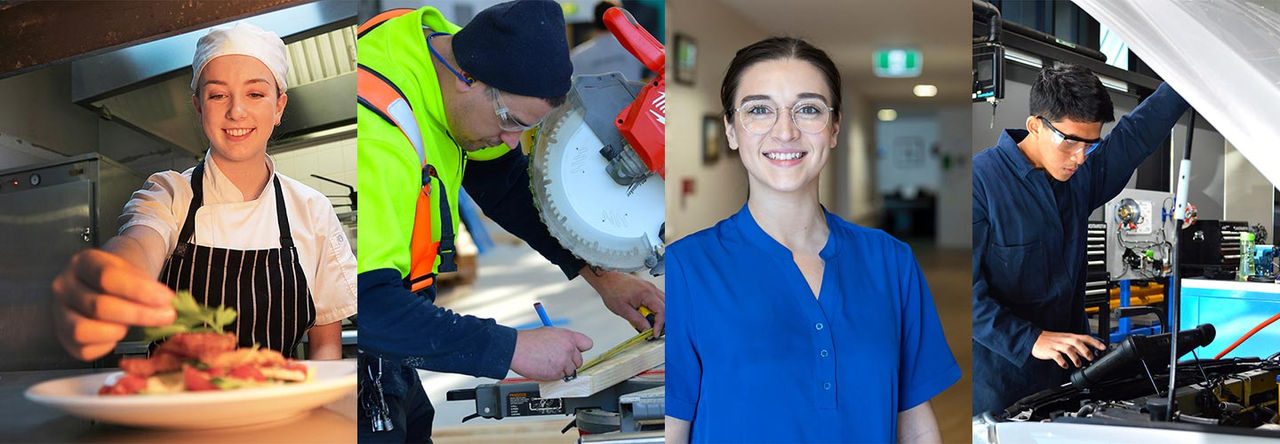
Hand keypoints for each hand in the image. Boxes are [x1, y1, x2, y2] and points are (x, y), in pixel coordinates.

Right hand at [51, 249, 175, 359]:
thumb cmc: (122, 278)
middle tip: (167, 316)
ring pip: (84, 330)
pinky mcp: (62, 337)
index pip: (107, 277)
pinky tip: (119, 334)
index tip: (167, 298)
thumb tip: (165, 305)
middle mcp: (63, 286)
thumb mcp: (135, 272)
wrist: (106, 284)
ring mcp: (58, 313)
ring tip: (134, 325)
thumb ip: (147, 287)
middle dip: (138, 314)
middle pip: (99, 306)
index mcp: (82, 263)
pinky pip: (83, 350)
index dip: (139, 290)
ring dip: (118, 331)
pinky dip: (106, 346)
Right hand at [510, 326, 592, 380]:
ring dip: (561, 370)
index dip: (580, 350)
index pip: (587, 344)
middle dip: (569, 362)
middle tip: (556, 360)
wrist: (516, 349)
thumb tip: (570, 347)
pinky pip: (560, 377)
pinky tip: (544, 367)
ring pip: (570, 371)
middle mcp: (569, 348)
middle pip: (579, 361)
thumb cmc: (529, 341)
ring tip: (547, 362)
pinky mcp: (557, 373)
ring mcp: (563, 361)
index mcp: (568, 336)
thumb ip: (563, 340)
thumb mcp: (550, 333)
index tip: (575, 353)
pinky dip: (553, 375)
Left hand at [579, 266, 664, 335]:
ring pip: (664, 302)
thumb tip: (647, 329)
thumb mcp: (623, 310)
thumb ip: (637, 320)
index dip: (660, 325)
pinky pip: (658, 299)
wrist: (607, 279)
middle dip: (663, 320)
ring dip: (660, 313)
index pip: (661, 311)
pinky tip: (649, 313)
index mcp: (646, 294)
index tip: (655, 333)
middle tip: (655, 330)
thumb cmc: (612, 291)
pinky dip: (657, 308)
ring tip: (652, 323)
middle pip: (667, 307)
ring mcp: (650, 287)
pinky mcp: (647, 287)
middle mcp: (651, 289)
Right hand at [1031, 331, 1104, 368]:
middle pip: (1077, 342)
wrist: (1034, 338)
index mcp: (1069, 336)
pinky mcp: (1049, 351)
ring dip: (1075, 357)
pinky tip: (1065, 365)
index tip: (1103, 347)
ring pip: (1068, 349)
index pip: (1085, 337)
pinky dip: (1062, 361)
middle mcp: (1064, 340)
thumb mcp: (1065, 340)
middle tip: (1090, 358)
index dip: (1095, 342)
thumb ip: (1076, 346)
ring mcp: (1057, 345)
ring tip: (1078, 364)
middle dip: (1085, 350)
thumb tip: (1087, 353)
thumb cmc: (1051, 340)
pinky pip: (1057, 356)